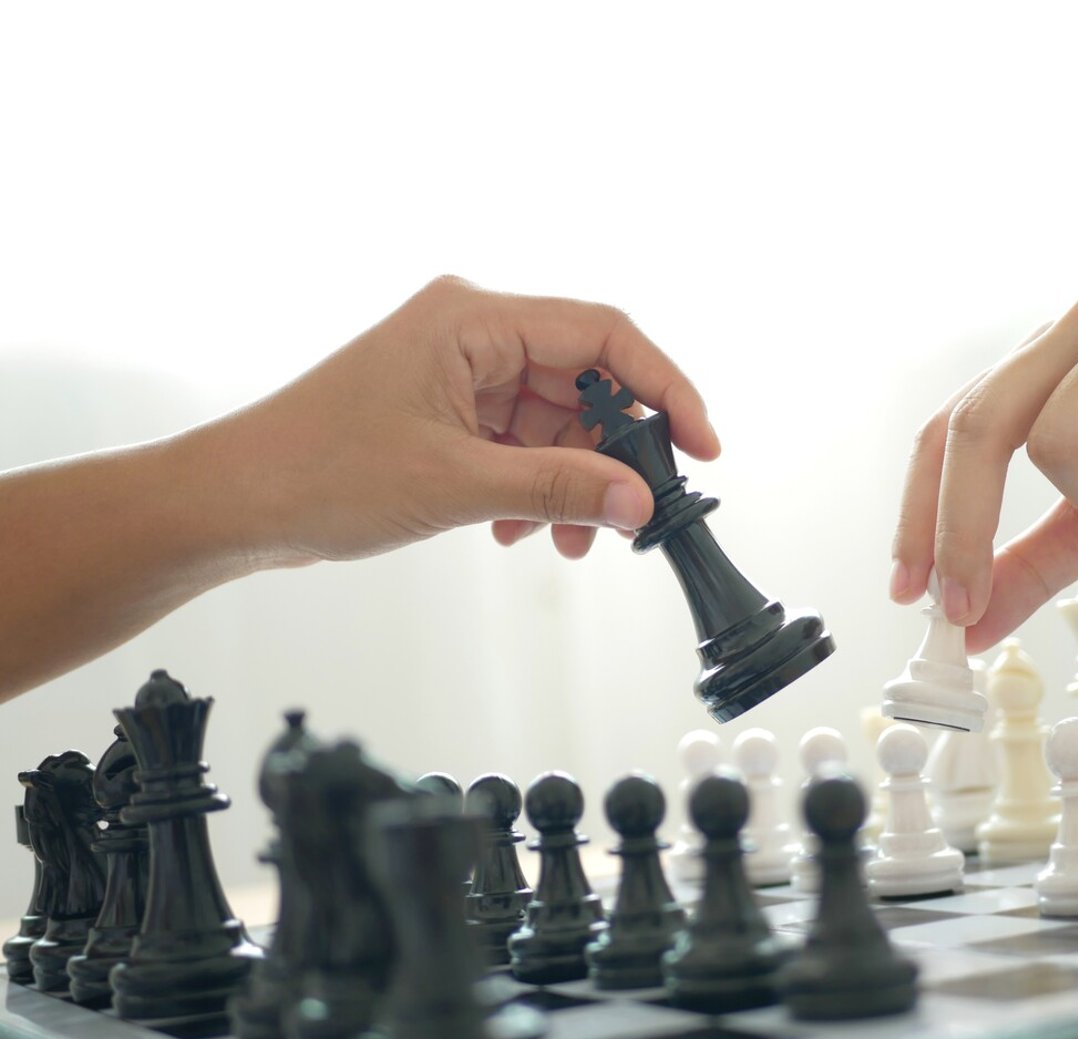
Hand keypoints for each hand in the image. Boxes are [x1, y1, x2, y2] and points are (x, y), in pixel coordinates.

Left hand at [197, 276, 720, 564]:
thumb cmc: (318, 472)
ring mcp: (460, 372)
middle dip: (610, 455)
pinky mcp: (449, 410)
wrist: (236, 502)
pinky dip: (533, 486)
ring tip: (565, 539)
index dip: (663, 388)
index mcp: (472, 318)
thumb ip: (558, 488)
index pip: (603, 334)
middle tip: (631, 514)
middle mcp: (472, 332)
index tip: (700, 445)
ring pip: (555, 421)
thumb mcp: (455, 484)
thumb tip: (640, 500)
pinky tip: (515, 531)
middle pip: (584, 381)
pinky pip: (520, 442)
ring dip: (570, 482)